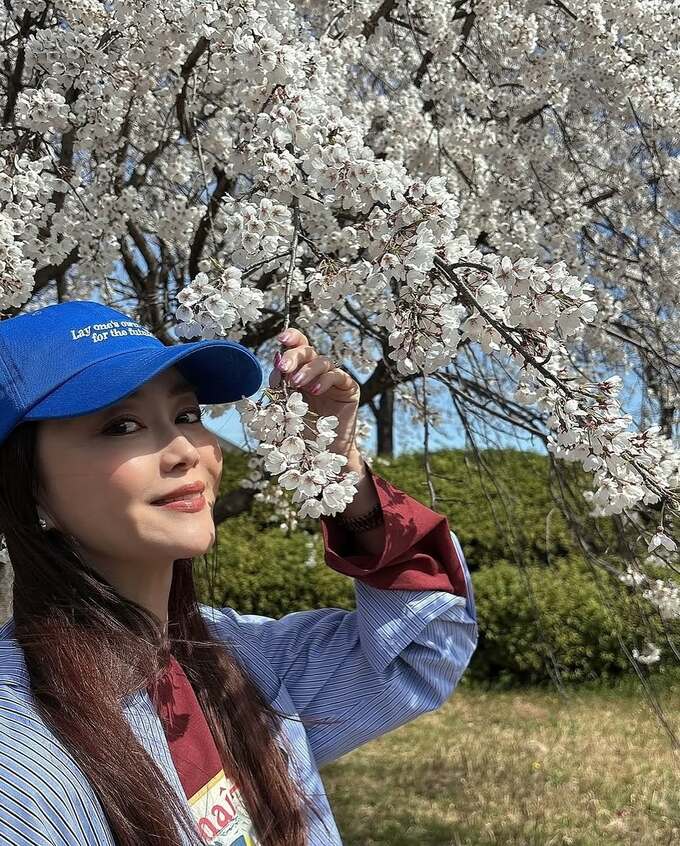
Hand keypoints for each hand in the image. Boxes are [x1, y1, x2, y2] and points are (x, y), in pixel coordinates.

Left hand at [268, 327, 361, 467]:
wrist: (321, 454)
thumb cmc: (300, 430)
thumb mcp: (283, 406)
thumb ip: (279, 386)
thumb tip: (275, 364)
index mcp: (300, 370)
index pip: (297, 346)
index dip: (291, 337)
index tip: (281, 338)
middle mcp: (317, 370)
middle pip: (308, 350)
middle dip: (294, 356)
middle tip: (283, 368)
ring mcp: (334, 378)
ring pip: (323, 361)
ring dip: (308, 370)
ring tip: (297, 384)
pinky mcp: (349, 388)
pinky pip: (339, 376)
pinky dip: (325, 380)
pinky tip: (315, 390)